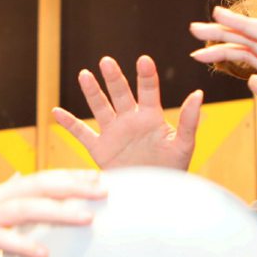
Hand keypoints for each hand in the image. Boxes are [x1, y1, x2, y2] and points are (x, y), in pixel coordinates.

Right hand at [0, 170, 105, 256]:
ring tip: (86, 219)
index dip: (69, 175)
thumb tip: (25, 183)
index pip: (40, 178)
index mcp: (0, 193)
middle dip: (72, 186)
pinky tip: (44, 254)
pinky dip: (22, 245)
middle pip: (38, 186)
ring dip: (57, 212)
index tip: (100, 177)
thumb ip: (7, 200)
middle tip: (104, 191)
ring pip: (24, 208)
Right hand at [51, 55, 202, 170]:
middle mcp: (130, 121)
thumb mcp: (184, 145)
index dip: (146, 76)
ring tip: (84, 74)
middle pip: (120, 94)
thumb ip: (189, 120)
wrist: (154, 197)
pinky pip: (82, 134)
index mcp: (151, 117)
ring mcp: (114, 134)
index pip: (148, 90)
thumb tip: (198, 93)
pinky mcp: (100, 150)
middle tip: (107, 61)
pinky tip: (57, 111)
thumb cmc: (173, 171)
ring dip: (92, 92)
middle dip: (114, 78)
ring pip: (100, 108)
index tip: (144, 60)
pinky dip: (69, 124)